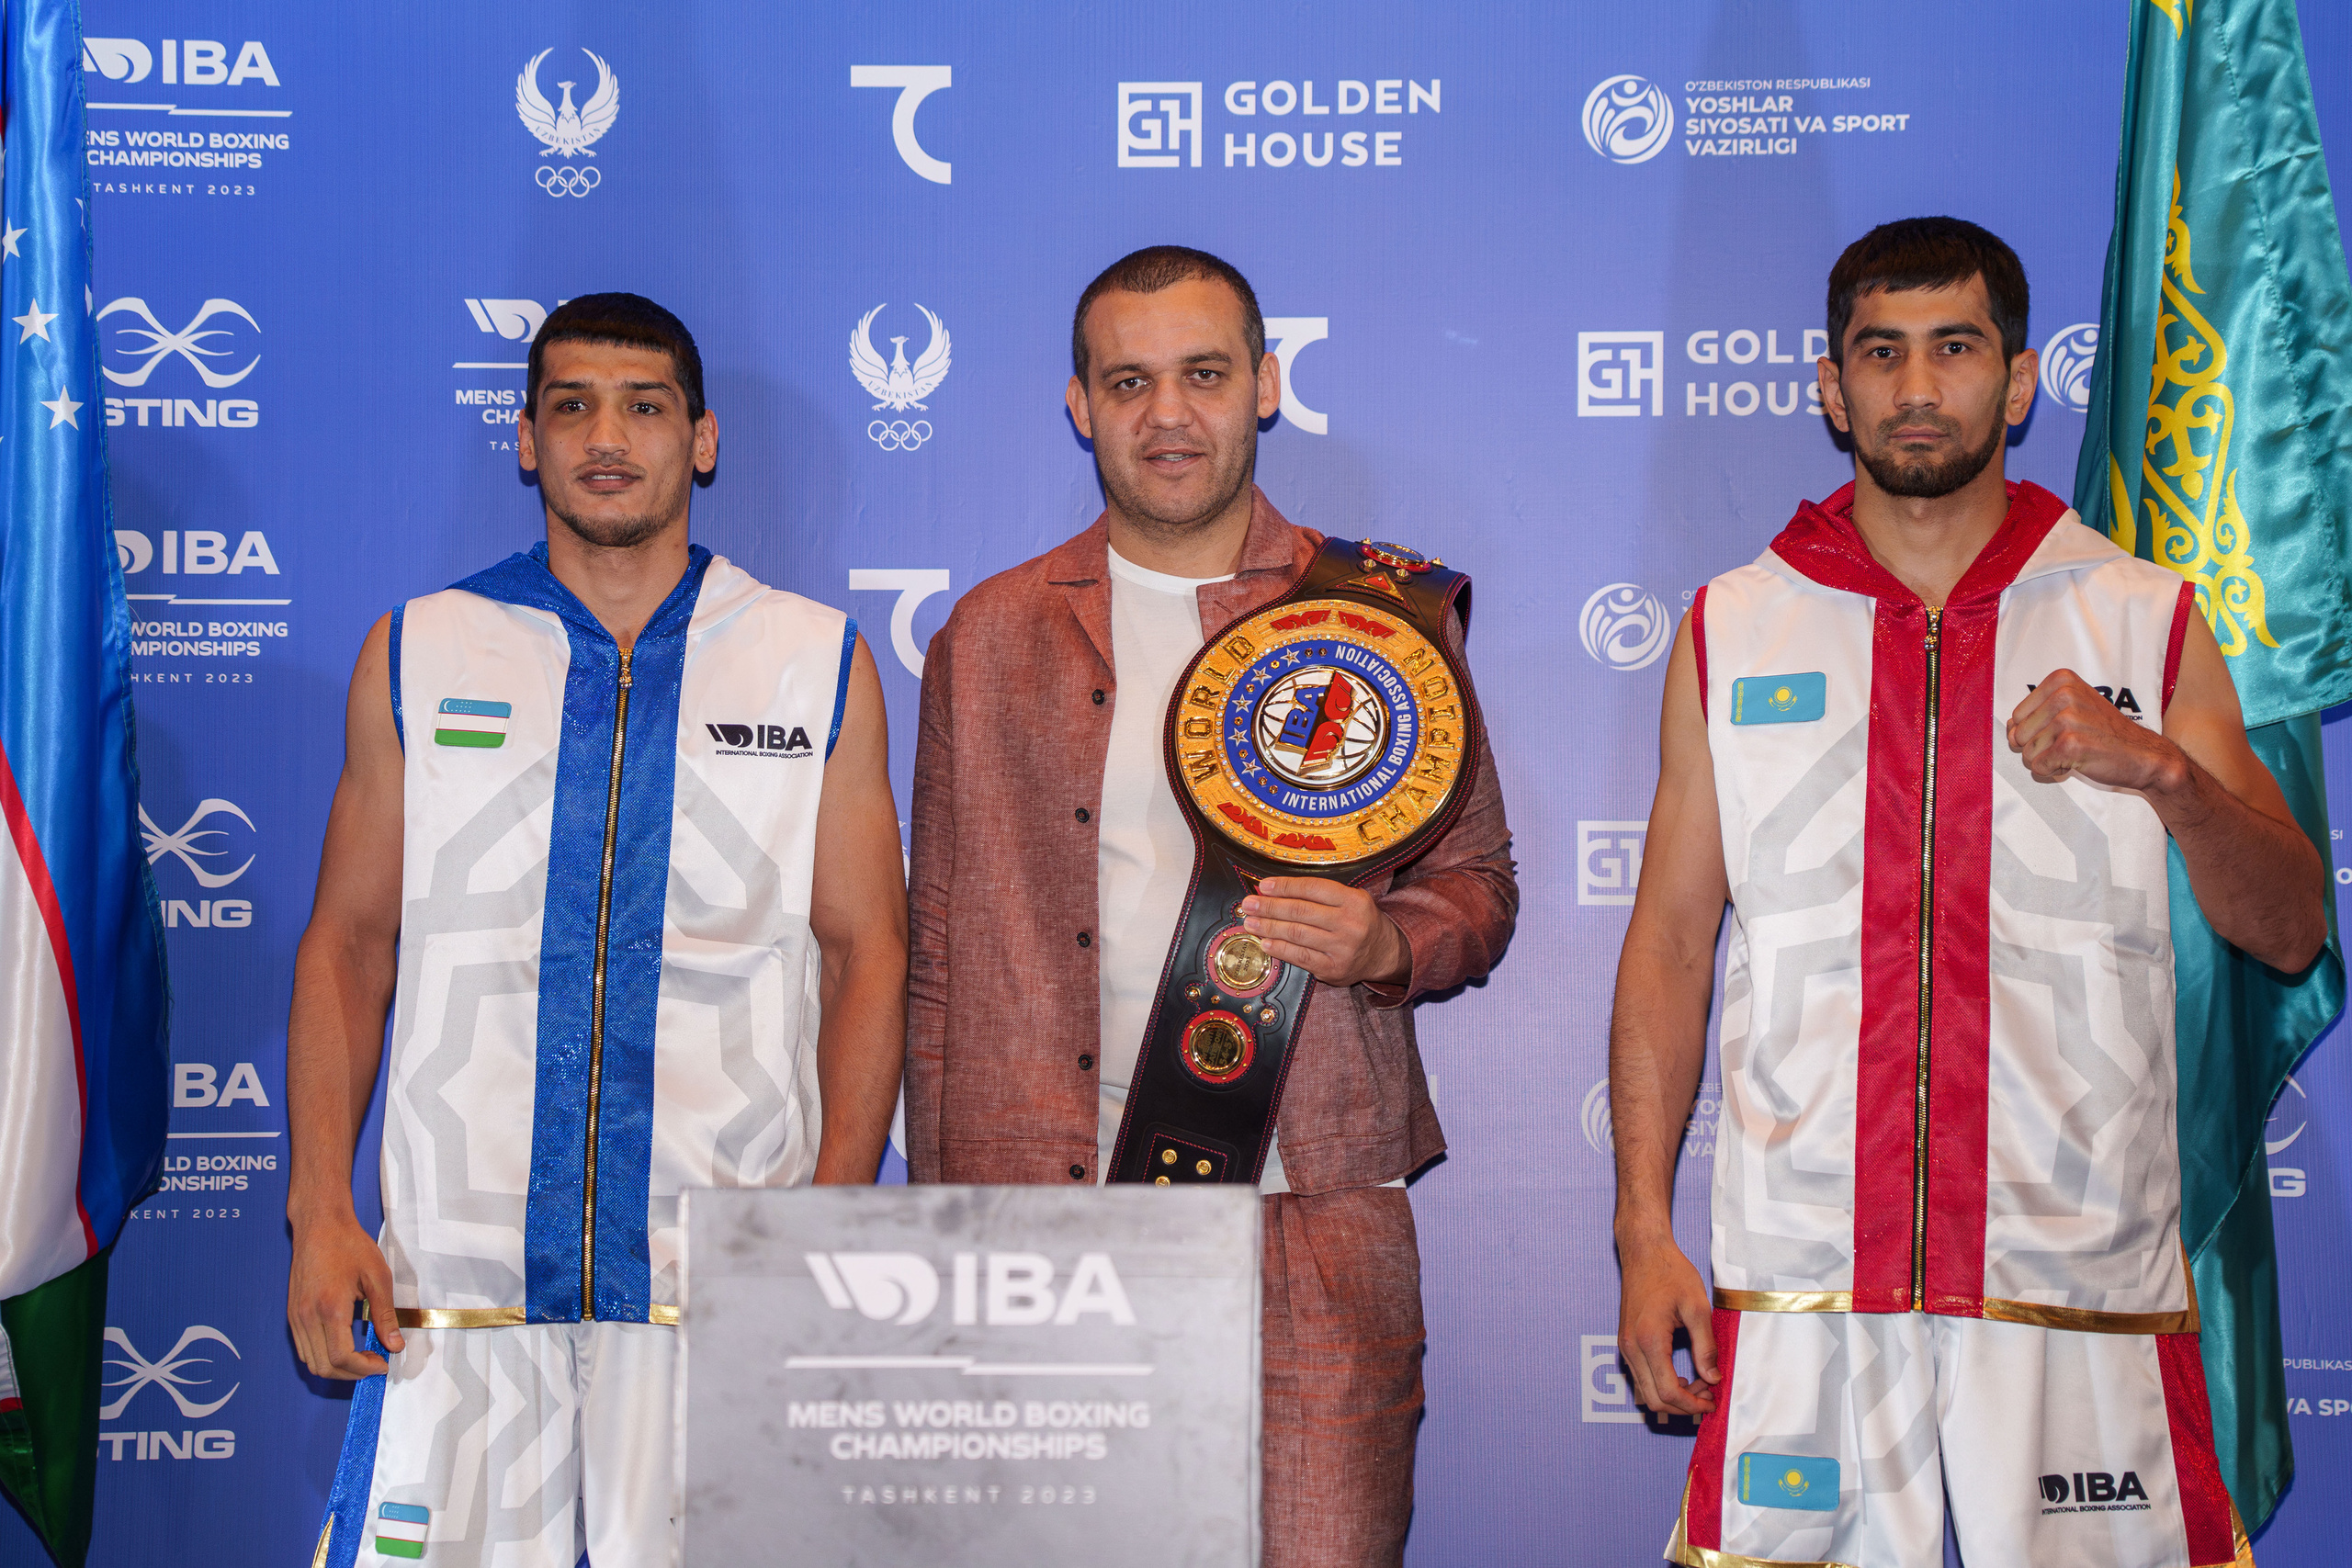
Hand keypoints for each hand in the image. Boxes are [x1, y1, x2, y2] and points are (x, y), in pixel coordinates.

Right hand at [287, 1209, 402, 1377]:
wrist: (320, 1226)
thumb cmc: (349, 1245)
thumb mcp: (377, 1277)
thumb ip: (385, 1315)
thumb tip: (395, 1345)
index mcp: (330, 1308)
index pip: (341, 1358)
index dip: (363, 1369)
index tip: (383, 1364)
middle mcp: (307, 1317)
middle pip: (324, 1367)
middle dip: (352, 1374)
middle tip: (375, 1364)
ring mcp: (296, 1317)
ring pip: (311, 1362)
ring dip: (337, 1369)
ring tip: (362, 1358)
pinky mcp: (293, 1314)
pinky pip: (304, 1349)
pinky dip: (323, 1357)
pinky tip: (344, 1346)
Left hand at [1239, 877, 1409, 987]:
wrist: (1384, 953)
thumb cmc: (1360, 921)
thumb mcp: (1350, 899)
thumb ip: (1319, 895)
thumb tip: (1275, 891)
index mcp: (1354, 900)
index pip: (1312, 888)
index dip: (1285, 886)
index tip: (1263, 886)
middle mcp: (1349, 923)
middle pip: (1301, 911)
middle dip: (1270, 907)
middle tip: (1248, 904)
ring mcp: (1342, 948)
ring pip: (1298, 934)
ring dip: (1269, 928)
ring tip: (1250, 923)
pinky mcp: (1334, 969)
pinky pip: (1301, 957)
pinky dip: (1280, 949)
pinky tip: (1266, 943)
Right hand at [1616, 1238, 1719, 1416]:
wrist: (1644, 1251)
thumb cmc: (1671, 1273)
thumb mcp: (1697, 1307)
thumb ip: (1706, 1346)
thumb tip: (1712, 1378)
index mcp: (1649, 1340)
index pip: (1668, 1392)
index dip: (1693, 1404)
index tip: (1713, 1401)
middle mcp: (1631, 1347)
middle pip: (1653, 1400)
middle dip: (1683, 1406)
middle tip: (1708, 1395)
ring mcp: (1625, 1346)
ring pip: (1645, 1391)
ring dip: (1672, 1397)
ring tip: (1698, 1384)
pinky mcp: (1625, 1342)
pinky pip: (1641, 1377)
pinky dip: (1661, 1385)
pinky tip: (1680, 1375)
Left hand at [2006, 668, 2179, 790]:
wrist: (2144, 755)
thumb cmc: (2105, 734)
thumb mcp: (2072, 710)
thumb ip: (2036, 715)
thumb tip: (2008, 731)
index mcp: (2061, 680)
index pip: (2017, 716)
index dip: (2036, 732)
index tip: (2065, 729)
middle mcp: (2063, 694)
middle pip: (2019, 735)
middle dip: (2039, 747)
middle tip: (2071, 743)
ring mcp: (2067, 719)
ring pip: (2027, 753)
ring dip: (2049, 760)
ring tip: (2076, 752)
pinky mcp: (2070, 744)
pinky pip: (2038, 767)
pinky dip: (2054, 771)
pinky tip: (2077, 762)